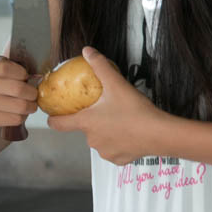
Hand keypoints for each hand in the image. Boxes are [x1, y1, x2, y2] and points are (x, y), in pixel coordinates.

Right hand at [0, 55, 37, 128]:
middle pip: (19, 89)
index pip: (5, 68)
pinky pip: (16, 119)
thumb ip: (20, 62)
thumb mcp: (5, 67)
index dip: (21, 73)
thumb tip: (40, 65)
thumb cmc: (0, 82)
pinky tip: (19, 112)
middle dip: (33, 93)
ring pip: (21, 106)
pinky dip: (23, 116)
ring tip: (30, 104)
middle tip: (34, 94)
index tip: (25, 76)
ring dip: (31, 106)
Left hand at [47, 47, 162, 163]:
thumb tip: (88, 52)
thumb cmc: (136, 111)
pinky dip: (119, 143)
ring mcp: (104, 151)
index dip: (53, 119)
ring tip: (122, 121)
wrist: (159, 133)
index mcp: (87, 122)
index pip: (59, 123)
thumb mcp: (116, 84)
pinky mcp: (117, 160)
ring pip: (101, 140)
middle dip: (94, 120)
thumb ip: (100, 66)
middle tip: (108, 111)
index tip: (53, 116)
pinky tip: (129, 135)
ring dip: (107, 132)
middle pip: (86, 129)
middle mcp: (92, 139)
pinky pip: (113, 150)